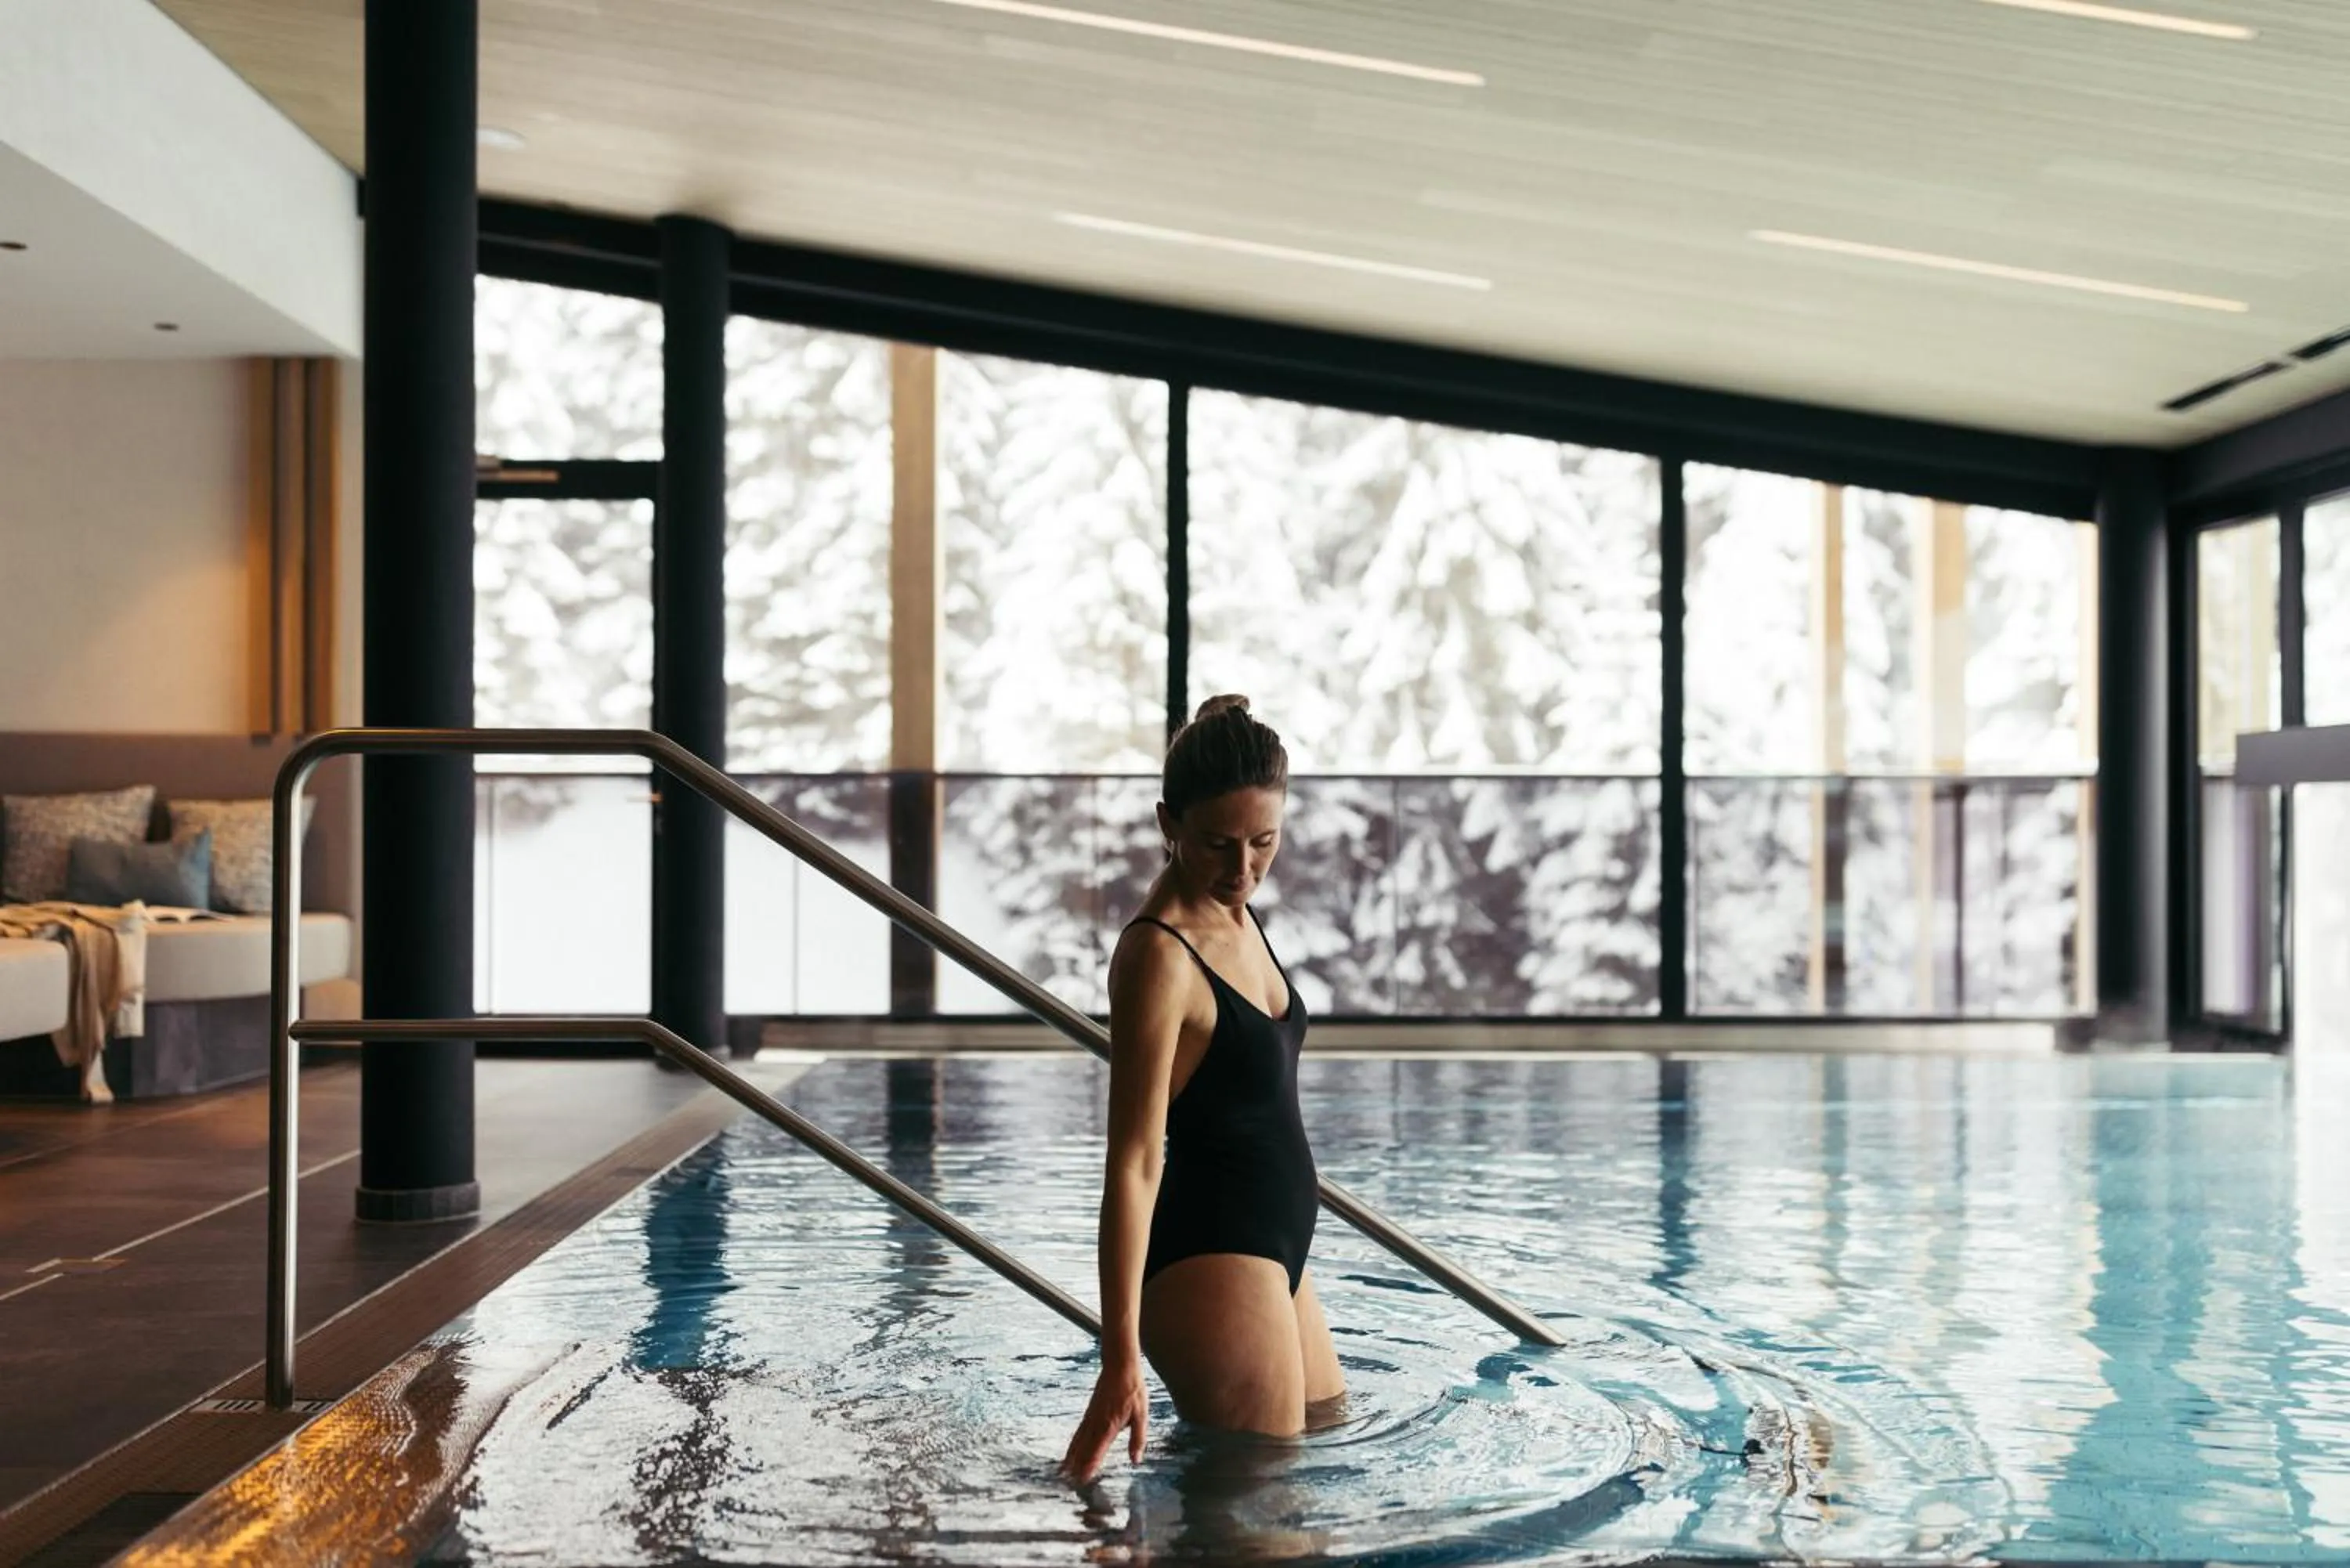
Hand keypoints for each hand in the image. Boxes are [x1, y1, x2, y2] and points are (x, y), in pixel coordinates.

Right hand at [1060, 1353, 1148, 1484]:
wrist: (1120, 1366)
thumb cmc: (1133, 1390)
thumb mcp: (1141, 1415)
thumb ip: (1138, 1439)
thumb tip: (1135, 1460)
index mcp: (1109, 1426)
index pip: (1097, 1451)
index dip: (1090, 1466)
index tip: (1083, 1480)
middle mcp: (1096, 1424)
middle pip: (1084, 1449)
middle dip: (1077, 1466)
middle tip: (1069, 1483)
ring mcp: (1090, 1418)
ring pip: (1078, 1441)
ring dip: (1071, 1457)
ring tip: (1063, 1471)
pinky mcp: (1089, 1412)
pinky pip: (1079, 1432)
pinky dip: (1073, 1444)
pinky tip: (1071, 1451)